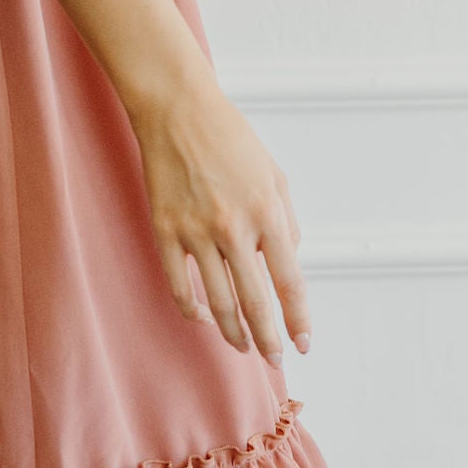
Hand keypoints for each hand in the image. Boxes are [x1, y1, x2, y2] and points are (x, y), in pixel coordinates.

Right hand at [131, 66, 310, 360]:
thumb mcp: (276, 175)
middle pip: (255, 302)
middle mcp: (234, 228)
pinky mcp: (164, 230)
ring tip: (243, 345)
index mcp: (268, 213)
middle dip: (268, 339)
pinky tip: (203, 318)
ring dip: (233, 332)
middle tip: (274, 357)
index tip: (303, 344)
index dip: (298, 319)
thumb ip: (286, 222)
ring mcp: (196, 231)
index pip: (289, 282)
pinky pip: (180, 284)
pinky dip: (193, 309)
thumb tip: (287, 261)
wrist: (178, 110)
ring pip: (218, 301)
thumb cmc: (231, 139)